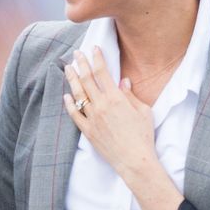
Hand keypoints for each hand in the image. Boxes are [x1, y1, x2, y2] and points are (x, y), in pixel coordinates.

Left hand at [65, 47, 184, 209]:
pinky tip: (66, 95)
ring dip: (72, 79)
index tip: (93, 48)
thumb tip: (123, 80)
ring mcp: (92, 118)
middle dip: (81, 63)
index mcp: (116, 98)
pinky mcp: (87, 131)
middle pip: (87, 79)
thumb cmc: (143, 136)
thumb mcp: (143, 111)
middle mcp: (101, 106)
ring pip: (78, 94)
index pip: (103, 72)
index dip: (97, 58)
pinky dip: (69, 104)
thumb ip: (130, 95)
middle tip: (77, 53)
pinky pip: (74, 115)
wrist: (135, 160)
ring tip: (68, 68)